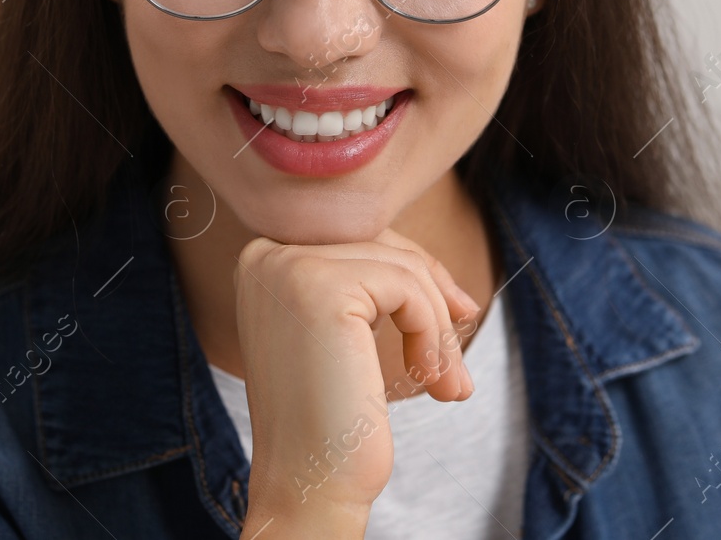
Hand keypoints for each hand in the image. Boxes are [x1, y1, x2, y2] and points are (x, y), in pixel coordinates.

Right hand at [234, 226, 480, 535]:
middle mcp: (266, 254)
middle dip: (433, 296)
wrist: (310, 483)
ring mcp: (288, 267)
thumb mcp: (344, 334)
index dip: (414, 274)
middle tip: (457, 355)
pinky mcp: (320, 287)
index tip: (456, 315)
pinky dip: (431, 332)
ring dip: (438, 326)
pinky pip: (406, 287)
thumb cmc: (331, 417)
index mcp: (263, 260)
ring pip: (401, 266)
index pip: (358, 238)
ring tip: (447, 381)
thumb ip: (368, 285)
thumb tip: (437, 271)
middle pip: (381, 244)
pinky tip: (429, 379)